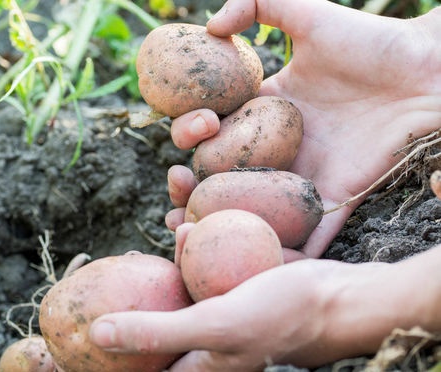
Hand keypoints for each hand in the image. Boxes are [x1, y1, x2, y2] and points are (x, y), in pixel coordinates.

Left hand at [89, 245, 440, 370]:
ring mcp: (214, 310)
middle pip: (150, 314)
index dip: (106, 339)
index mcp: (190, 364)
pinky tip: (184, 215)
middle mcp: (199, 341)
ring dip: (161, 254)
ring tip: (160, 220)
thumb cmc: (281, 319)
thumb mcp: (214, 326)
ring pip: (174, 281)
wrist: (339, 296)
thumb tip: (96, 334)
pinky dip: (190, 240)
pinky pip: (199, 261)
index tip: (76, 316)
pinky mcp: (229, 284)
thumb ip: (156, 332)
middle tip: (113, 258)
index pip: (136, 358)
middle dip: (128, 288)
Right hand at [165, 0, 440, 259]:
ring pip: (249, 208)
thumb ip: (255, 4)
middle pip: (219, 174)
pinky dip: (275, 251)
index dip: (191, 131)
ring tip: (184, 227)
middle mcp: (276, 148)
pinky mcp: (332, 201)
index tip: (199, 124)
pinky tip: (241, 259)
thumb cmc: (371, 40)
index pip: (213, 128)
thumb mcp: (307, 11)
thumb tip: (209, 25)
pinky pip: (302, 234)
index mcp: (263, 110)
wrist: (428, 71)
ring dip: (214, 222)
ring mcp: (301, 177)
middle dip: (188, 184)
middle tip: (178, 181)